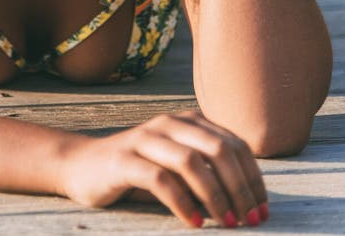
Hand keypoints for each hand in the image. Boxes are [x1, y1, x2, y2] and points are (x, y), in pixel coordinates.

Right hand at [59, 109, 268, 227]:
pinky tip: (194, 223)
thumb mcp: (176, 167)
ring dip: (216, 196)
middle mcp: (169, 123)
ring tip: (227, 223)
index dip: (254, 178)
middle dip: (240, 187)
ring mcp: (144, 138)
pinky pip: (159, 179)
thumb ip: (207, 172)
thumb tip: (248, 203)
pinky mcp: (123, 160)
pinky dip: (182, 204)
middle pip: (218, 148)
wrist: (82, 165)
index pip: (235, 143)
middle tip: (250, 220)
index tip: (262, 211)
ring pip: (191, 161)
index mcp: (187, 121)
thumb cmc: (138, 171)